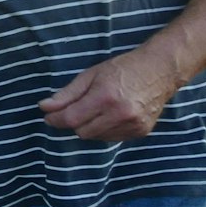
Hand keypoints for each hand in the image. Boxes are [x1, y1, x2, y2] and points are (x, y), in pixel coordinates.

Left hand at [39, 53, 178, 141]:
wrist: (160, 70)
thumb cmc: (123, 68)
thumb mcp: (91, 75)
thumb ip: (66, 94)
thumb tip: (44, 108)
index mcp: (105, 97)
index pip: (71, 119)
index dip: (56, 119)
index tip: (49, 115)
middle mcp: (120, 114)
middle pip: (82, 132)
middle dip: (74, 122)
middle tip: (76, 108)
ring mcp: (133, 125)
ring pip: (96, 137)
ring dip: (89, 127)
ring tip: (98, 108)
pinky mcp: (141, 132)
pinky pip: (111, 138)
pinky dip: (104, 130)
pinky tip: (111, 115)